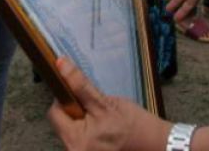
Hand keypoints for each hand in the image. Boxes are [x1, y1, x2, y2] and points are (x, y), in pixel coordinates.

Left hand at [47, 57, 169, 150]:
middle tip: (96, 110)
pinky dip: (89, 131)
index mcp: (75, 141)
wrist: (154, 144)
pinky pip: (80, 138)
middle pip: (62, 123)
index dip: (66, 99)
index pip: (54, 113)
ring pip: (71, 129)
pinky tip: (103, 130)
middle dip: (76, 111)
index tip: (80, 96)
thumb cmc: (133, 126)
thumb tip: (61, 65)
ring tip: (102, 121)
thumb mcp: (105, 102)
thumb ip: (79, 85)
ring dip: (82, 121)